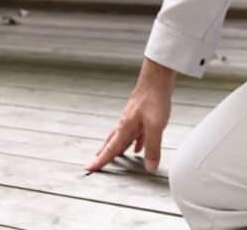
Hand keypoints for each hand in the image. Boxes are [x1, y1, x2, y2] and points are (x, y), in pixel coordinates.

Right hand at [88, 58, 176, 172]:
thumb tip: (150, 167)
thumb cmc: (154, 99)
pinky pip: (134, 133)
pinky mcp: (141, 115)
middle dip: (104, 154)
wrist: (157, 78)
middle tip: (96, 162)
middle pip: (112, 143)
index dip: (101, 160)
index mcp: (125, 128)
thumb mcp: (155, 126)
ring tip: (114, 156)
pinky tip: (138, 145)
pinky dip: (133, 142)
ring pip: (122, 137)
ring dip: (117, 148)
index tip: (89, 168)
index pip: (111, 149)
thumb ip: (152, 148)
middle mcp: (126, 124)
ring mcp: (133, 119)